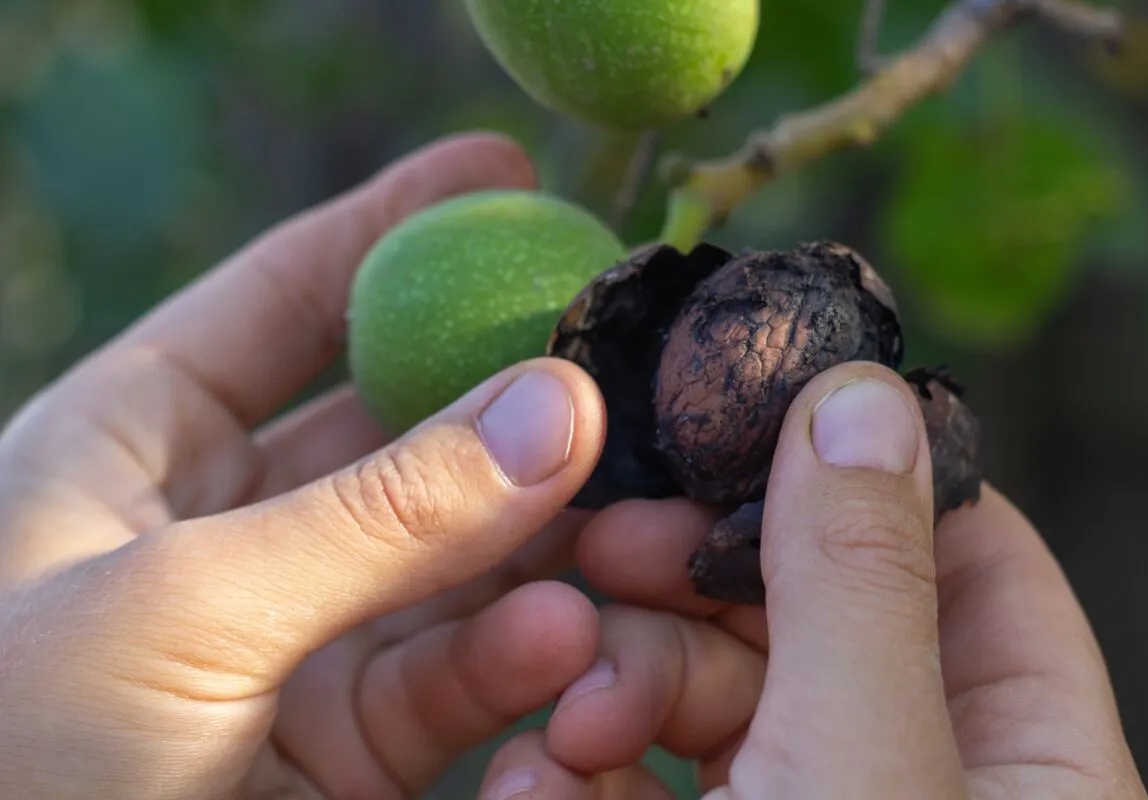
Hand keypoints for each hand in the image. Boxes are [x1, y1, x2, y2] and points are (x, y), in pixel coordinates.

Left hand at [0, 133, 611, 798]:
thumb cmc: (6, 755)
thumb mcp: (179, 606)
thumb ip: (380, 515)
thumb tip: (557, 406)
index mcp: (134, 446)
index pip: (283, 298)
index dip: (392, 227)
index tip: (502, 173)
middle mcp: (225, 529)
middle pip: (399, 427)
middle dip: (505, 401)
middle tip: (613, 363)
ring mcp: (295, 637)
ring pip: (453, 558)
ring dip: (541, 542)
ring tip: (624, 525)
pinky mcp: (346, 743)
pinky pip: (454, 677)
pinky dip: (517, 657)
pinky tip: (564, 641)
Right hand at [480, 361, 1147, 798]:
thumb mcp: (859, 766)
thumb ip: (859, 582)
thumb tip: (859, 393)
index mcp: (1029, 764)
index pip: (977, 560)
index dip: (863, 473)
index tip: (740, 418)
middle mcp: (919, 781)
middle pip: (808, 615)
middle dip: (686, 586)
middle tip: (600, 553)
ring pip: (708, 694)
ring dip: (614, 678)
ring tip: (565, 716)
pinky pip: (643, 779)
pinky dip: (580, 770)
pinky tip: (535, 785)